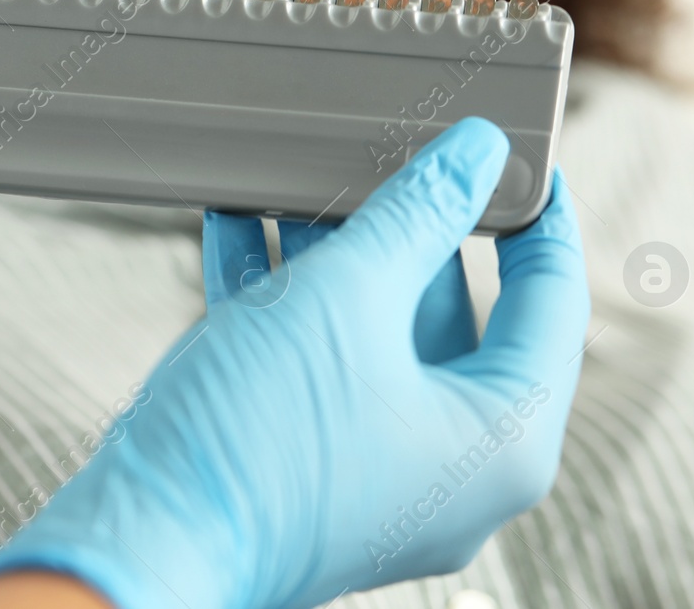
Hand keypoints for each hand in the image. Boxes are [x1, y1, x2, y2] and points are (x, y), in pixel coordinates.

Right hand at [0, 117, 588, 608]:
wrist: (141, 544)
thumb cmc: (259, 441)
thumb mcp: (345, 298)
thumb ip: (417, 214)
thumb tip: (476, 154)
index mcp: (503, 441)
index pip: (552, 304)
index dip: (539, 216)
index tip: (518, 155)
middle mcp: (454, 469)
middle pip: (453, 316)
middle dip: (406, 225)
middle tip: (392, 148)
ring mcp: (378, 473)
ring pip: (372, 335)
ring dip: (335, 252)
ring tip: (304, 175)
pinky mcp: (309, 468)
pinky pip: (318, 365)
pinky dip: (287, 297)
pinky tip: (243, 226)